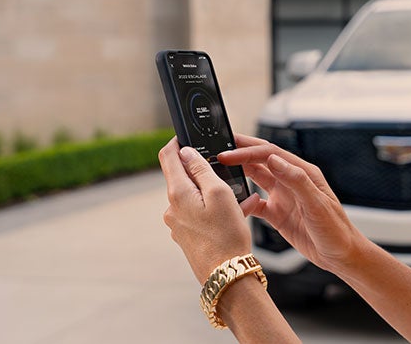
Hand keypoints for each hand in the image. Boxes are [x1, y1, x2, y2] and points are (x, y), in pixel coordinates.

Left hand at [158, 137, 259, 281]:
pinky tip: (239, 213)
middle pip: (184, 178)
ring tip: (243, 199)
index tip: (187, 136)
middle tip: (228, 173)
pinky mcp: (188, 236)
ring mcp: (178, 224)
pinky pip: (201, 214)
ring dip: (217, 193)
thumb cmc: (226, 236)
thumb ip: (201, 169)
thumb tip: (186, 151)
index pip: (167, 157)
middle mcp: (173, 208)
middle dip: (205, 172)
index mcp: (177, 193)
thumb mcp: (220, 193)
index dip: (177, 142)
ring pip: (196, 197)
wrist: (227, 275)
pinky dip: (217, 210)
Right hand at [218, 134, 366, 272]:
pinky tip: (235, 204)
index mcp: (302, 173)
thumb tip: (274, 159)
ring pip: (257, 178)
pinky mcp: (278, 214)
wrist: (341, 255)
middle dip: (240, 154)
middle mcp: (291, 182)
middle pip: (261, 160)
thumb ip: (296, 180)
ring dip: (240, 173)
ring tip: (220, 170)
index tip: (228, 153)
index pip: (270, 153)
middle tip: (217, 151)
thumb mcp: (316, 203)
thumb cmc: (336, 229)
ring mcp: (284, 197)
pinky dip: (244, 201)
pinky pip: (256, 203)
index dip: (248, 151)